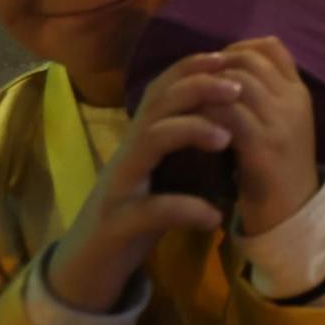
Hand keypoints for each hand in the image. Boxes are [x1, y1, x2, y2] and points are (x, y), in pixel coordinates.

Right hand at [45, 55, 233, 313]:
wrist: (88, 266)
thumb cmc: (134, 215)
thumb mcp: (161, 174)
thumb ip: (184, 147)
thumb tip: (232, 119)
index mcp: (141, 140)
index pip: (161, 90)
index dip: (191, 68)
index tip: (227, 58)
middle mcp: (127, 153)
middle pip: (156, 105)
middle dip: (197, 88)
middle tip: (236, 89)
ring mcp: (119, 186)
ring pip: (149, 141)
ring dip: (190, 131)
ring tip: (226, 138)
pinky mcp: (118, 223)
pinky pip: (151, 209)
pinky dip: (185, 209)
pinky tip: (214, 216)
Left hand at [197, 37, 318, 234]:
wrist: (292, 218)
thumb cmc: (278, 173)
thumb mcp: (279, 127)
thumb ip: (264, 100)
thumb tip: (226, 75)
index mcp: (299, 93)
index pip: (271, 47)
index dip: (238, 47)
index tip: (215, 64)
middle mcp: (294, 101)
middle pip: (250, 60)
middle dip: (215, 66)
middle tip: (192, 83)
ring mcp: (282, 122)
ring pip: (237, 83)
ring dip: (205, 88)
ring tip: (186, 101)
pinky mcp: (264, 146)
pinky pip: (228, 114)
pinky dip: (204, 113)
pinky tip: (188, 124)